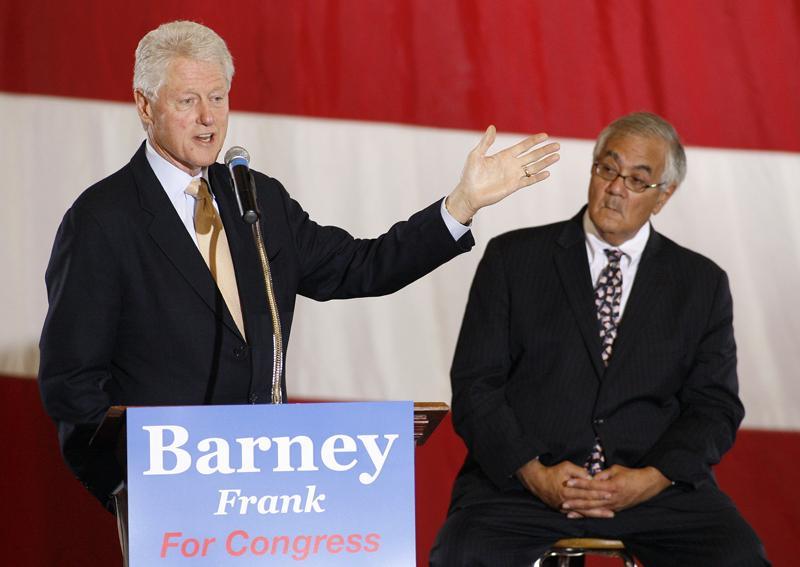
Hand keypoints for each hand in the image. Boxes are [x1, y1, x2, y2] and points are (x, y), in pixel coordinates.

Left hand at [445, 126, 559, 223]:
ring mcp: (513, 176)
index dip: (534, 141)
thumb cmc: (470, 174)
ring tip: (557, 156)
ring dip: (545, 162)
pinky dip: (537, 177)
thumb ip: (486, 142)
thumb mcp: (476, 155)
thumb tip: (492, 127)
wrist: (469, 193)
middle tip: (558, 145)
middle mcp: (511, 164)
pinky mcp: (513, 186)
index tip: (545, 135)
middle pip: (532, 155)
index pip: (523, 146)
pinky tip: (547, 173)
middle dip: (545, 150)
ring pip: (533, 167)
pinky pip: (528, 181)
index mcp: (504, 155)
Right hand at [515, 459, 612, 516]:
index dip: (598, 493)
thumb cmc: (553, 472)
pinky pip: (576, 514)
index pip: (587, 492)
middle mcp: (567, 500)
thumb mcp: (565, 466)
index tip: (609, 493)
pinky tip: (595, 517)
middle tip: (613, 508)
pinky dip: (586, 515)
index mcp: (568, 489)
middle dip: (601, 506)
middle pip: (587, 504)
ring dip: (597, 514)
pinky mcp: (562, 509)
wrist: (537, 481)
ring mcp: (564, 507)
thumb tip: (590, 477)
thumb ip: (579, 472)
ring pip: (583, 512)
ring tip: (609, 514)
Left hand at [562, 465, 671, 518]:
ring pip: (594, 510)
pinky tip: (581, 516)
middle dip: (575, 502)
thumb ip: (602, 474)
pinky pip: (600, 513)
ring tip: (568, 512)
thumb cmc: (632, 475)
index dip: (578, 484)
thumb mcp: (616, 470)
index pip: (591, 485)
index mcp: (611, 486)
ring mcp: (614, 506)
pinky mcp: (615, 509)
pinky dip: (590, 515)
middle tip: (562, 502)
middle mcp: (612, 498)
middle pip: (590, 501)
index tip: (567, 482)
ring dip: (580, 511)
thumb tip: (590, 477)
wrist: (648, 485)